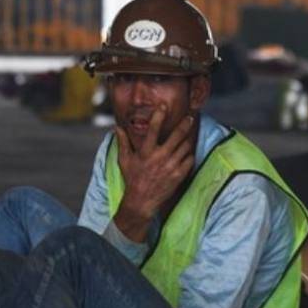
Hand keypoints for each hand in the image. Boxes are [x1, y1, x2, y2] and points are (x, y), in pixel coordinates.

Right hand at [113, 106, 195, 241]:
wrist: (141, 201)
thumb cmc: (132, 179)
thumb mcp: (124, 160)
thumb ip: (123, 143)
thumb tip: (117, 128)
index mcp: (146, 152)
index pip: (153, 129)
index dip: (159, 115)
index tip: (163, 106)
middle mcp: (160, 157)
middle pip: (177, 136)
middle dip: (185, 124)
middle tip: (190, 117)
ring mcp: (171, 166)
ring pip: (185, 147)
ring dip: (187, 140)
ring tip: (187, 136)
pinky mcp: (178, 175)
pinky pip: (189, 160)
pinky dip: (189, 155)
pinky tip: (186, 153)